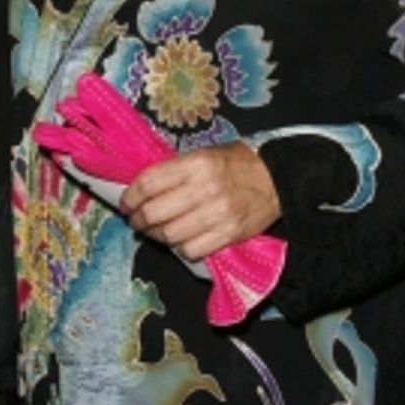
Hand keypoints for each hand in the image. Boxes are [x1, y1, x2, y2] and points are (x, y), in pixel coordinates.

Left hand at [120, 142, 280, 260]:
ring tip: (156, 231)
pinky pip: (190, 250)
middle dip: (138, 220)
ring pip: (169, 235)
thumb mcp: (203, 154)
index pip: (147, 184)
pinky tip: (182, 240)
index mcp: (194, 164)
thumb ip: (174, 170)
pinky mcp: (228, 235)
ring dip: (157, 236)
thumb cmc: (236, 163)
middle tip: (137, 221)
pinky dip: (181, 248)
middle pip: (153, 213)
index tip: (126, 203)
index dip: (130, 197)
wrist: (278, 177)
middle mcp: (204, 189)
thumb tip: (141, 189)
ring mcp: (217, 214)